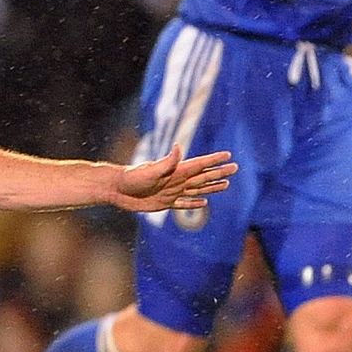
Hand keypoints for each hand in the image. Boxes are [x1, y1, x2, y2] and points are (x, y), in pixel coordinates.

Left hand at [113, 145, 236, 212]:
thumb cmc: (131, 177)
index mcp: (175, 171)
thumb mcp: (150, 170)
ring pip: (197, 190)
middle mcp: (176, 180)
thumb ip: (167, 161)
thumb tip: (179, 147)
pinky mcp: (165, 203)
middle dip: (219, 173)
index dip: (214, 161)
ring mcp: (171, 192)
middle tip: (235, 168)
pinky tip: (204, 203)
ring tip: (226, 184)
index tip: (228, 155)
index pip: (199, 165)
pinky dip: (194, 204)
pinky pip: (184, 204)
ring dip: (212, 187)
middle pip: (203, 177)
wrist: (116, 188)